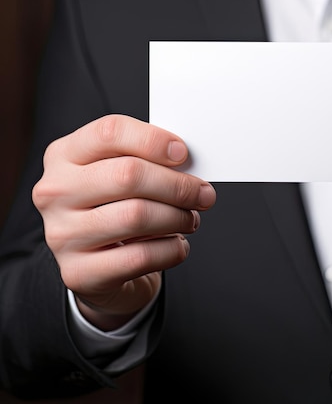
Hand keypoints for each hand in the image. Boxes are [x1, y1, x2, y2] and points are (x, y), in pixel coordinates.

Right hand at [32, 114, 215, 329]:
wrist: (96, 266)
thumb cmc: (114, 208)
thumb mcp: (119, 173)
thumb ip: (146, 160)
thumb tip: (187, 163)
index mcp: (65, 155)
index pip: (110, 132)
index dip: (153, 140)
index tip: (183, 154)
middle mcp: (56, 192)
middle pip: (128, 175)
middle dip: (178, 185)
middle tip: (203, 194)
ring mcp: (62, 233)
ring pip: (136, 216)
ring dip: (178, 217)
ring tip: (189, 219)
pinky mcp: (79, 271)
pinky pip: (140, 256)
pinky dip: (171, 249)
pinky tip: (177, 244)